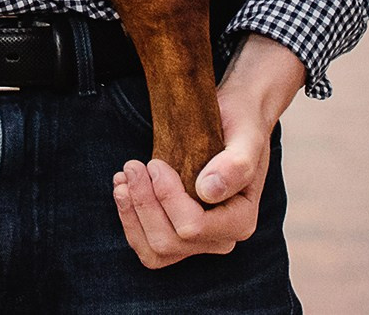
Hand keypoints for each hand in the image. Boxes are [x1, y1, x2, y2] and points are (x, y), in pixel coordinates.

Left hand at [112, 35, 306, 268]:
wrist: (233, 118)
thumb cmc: (241, 124)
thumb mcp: (246, 135)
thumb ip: (235, 164)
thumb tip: (208, 191)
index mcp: (240, 220)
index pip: (193, 228)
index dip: (166, 197)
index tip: (155, 164)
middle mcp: (221, 237)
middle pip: (168, 242)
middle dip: (143, 203)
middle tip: (132, 165)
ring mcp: (199, 239)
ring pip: (154, 251)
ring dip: (131, 215)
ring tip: (122, 179)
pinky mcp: (178, 231)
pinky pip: (148, 244)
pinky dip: (130, 219)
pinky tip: (122, 188)